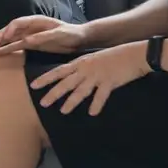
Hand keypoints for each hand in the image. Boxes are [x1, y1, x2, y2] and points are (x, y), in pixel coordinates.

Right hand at [0, 15, 88, 54]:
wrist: (79, 39)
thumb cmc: (70, 33)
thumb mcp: (58, 34)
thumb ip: (42, 37)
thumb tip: (26, 40)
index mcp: (36, 21)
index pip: (18, 23)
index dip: (9, 30)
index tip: (5, 38)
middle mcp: (30, 27)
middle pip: (11, 30)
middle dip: (1, 36)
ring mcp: (31, 36)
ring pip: (13, 38)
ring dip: (3, 43)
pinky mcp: (33, 44)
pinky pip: (18, 46)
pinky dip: (10, 48)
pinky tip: (3, 53)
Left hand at [30, 42, 148, 115]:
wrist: (133, 54)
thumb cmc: (113, 57)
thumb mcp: (93, 59)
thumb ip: (81, 68)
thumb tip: (71, 77)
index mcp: (80, 63)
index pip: (59, 71)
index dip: (46, 78)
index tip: (33, 85)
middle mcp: (86, 69)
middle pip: (66, 83)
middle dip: (54, 93)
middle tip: (42, 103)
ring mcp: (97, 76)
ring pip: (81, 90)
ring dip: (72, 101)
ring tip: (63, 111)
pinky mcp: (110, 82)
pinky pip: (101, 96)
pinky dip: (97, 104)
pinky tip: (92, 113)